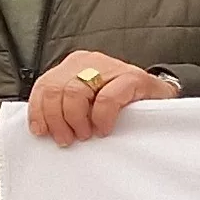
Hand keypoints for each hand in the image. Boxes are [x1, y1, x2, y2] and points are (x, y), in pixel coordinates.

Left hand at [26, 50, 182, 146]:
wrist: (161, 98)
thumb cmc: (122, 104)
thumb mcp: (87, 101)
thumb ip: (65, 105)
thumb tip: (42, 126)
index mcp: (74, 65)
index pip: (44, 85)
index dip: (39, 111)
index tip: (42, 132)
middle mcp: (89, 61)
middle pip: (55, 89)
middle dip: (57, 119)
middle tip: (68, 138)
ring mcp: (112, 67)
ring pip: (76, 92)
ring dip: (77, 120)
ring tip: (87, 134)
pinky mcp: (133, 77)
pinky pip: (106, 99)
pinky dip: (101, 118)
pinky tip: (105, 128)